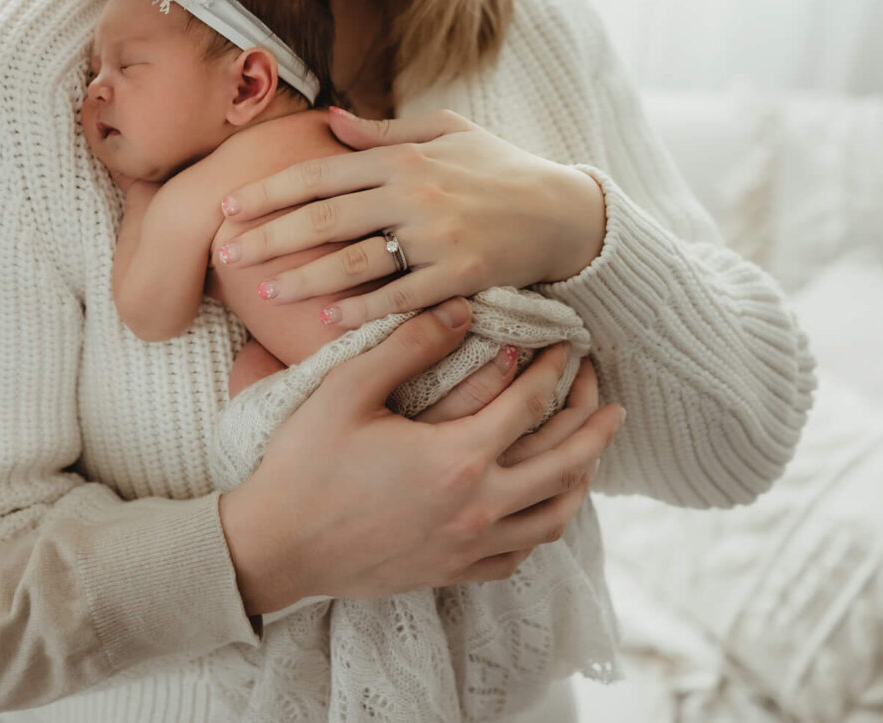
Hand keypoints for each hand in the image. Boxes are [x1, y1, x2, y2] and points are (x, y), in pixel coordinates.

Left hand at [217, 108, 606, 327]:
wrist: (565, 212)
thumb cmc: (498, 168)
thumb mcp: (445, 132)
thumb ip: (383, 133)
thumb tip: (329, 120)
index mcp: (402, 157)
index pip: (318, 173)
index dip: (269, 191)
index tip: (227, 207)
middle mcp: (413, 194)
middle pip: (325, 218)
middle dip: (269, 238)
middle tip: (225, 255)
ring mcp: (437, 237)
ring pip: (356, 261)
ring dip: (305, 280)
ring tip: (265, 296)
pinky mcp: (461, 276)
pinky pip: (400, 298)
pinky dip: (362, 311)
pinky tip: (327, 324)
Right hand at [218, 312, 623, 612]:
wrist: (277, 546)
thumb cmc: (305, 463)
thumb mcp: (348, 390)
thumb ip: (408, 345)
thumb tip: (461, 310)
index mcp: (458, 459)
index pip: (530, 405)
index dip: (555, 369)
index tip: (567, 344)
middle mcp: (478, 508)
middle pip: (564, 463)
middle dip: (592, 422)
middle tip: (605, 393)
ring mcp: (470, 547)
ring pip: (554, 516)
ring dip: (581, 478)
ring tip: (591, 450)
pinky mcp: (453, 571)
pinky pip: (521, 554)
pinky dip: (542, 527)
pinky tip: (539, 509)